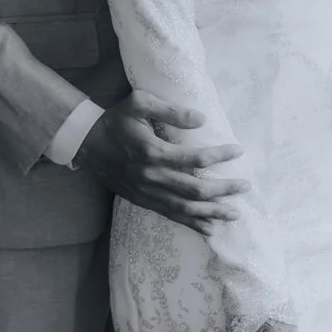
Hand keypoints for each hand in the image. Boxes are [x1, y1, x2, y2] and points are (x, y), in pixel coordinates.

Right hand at [75, 89, 250, 235]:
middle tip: (245, 186)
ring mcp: (146, 192)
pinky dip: (191, 223)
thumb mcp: (140, 102)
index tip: (239, 150)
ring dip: (212, 212)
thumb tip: (201, 120)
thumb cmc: (116, 119)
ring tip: (234, 214)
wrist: (87, 142)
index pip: (196, 158)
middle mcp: (151, 176)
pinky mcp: (142, 200)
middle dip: (223, 190)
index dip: (220, 155)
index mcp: (153, 151)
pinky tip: (209, 228)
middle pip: (195, 189)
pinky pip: (170, 215)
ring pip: (185, 208)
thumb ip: (171, 111)